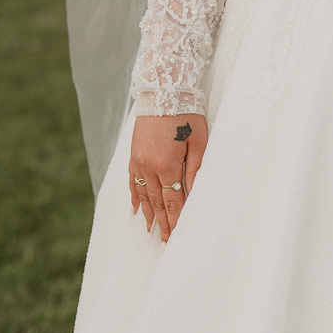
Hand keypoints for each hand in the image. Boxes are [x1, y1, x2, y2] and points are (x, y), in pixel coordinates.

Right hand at [130, 113, 207, 241]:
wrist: (162, 91)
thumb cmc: (186, 115)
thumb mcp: (198, 142)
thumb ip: (195, 171)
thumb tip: (194, 196)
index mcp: (167, 165)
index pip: (172, 201)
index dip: (174, 221)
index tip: (175, 237)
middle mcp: (149, 167)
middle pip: (157, 202)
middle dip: (162, 223)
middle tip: (165, 242)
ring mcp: (138, 161)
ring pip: (143, 195)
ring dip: (148, 214)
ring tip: (151, 231)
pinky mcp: (133, 155)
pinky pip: (133, 182)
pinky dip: (135, 197)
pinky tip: (136, 209)